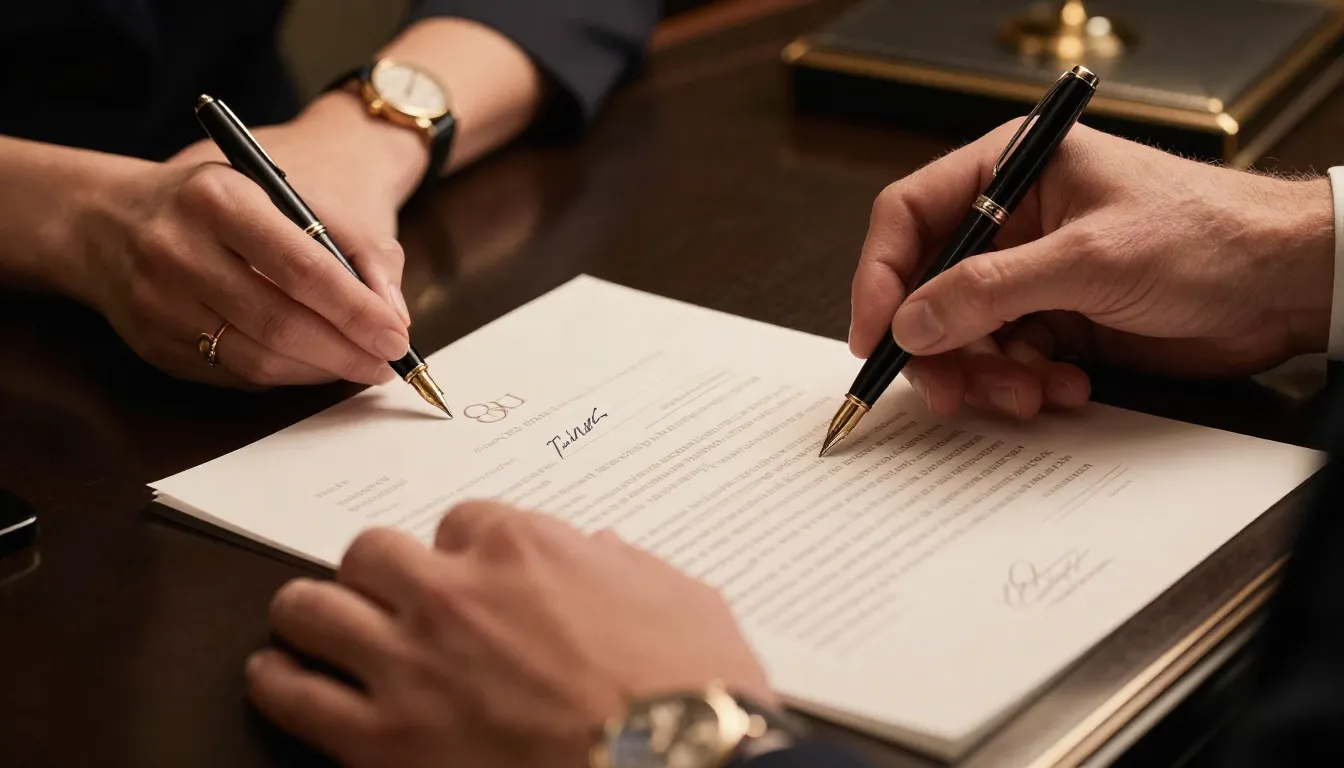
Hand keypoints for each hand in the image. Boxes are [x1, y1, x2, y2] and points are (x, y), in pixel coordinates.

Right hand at [76, 94, 422, 388]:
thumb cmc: (227, 204)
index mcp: (219, 198)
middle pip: (280, 323)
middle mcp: (178, 249)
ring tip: (356, 366)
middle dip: (344, 352)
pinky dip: (281, 376)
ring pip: (257, 359)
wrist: (114, 219)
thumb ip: (355, 245)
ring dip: (318, 371)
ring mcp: (158, 302)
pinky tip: (308, 364)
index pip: (303, 268)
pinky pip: (232, 375)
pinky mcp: (152, 343)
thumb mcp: (289, 193)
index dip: (356, 311)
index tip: (396, 338)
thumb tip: (393, 315)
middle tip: (385, 365)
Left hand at [247, 501, 772, 767]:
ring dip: (313, 613)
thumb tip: (600, 554)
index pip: (462, 520)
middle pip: (372, 551)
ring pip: (311, 606)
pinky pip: (292, 693)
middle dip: (380, 572)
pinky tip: (282, 679)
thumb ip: (626, 566)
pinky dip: (278, 681)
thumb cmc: (693, 690)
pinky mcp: (381, 738)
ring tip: (315, 627)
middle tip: (390, 599)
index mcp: (524, 548)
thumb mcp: (682, 598)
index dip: (465, 549)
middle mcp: (453, 591)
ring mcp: (410, 661)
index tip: (472, 575)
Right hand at [850, 122, 1334, 418]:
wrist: (1284, 286)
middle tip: (949, 389)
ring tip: (1030, 392)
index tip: (872, 335)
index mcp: (1010, 172)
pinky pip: (1006, 361)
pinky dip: (1022, 384)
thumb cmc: (1205, 236)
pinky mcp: (1056, 321)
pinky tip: (1064, 386)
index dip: (880, 277)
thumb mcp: (1089, 259)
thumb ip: (990, 289)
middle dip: (937, 345)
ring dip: (986, 375)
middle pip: (929, 288)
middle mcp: (1011, 222)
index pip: (910, 216)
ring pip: (964, 335)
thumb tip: (909, 322)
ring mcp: (1032, 275)